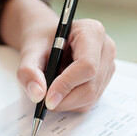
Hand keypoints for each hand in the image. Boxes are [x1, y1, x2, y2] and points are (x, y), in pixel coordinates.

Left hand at [0, 0, 115, 112]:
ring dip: (66, 102)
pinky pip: (89, 102)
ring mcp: (108, 66)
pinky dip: (71, 103)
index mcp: (91, 32)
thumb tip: (38, 95)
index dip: (66, 84)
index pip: (87, 65)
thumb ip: (29, 70)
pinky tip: (61, 89)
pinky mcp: (104, 80)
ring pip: (91, 98)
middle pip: (90, 86)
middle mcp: (106, 49)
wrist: (47, 39)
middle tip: (43, 101)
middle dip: (64, 99)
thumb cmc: (42, 40)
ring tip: (51, 88)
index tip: (47, 98)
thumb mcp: (29, 51)